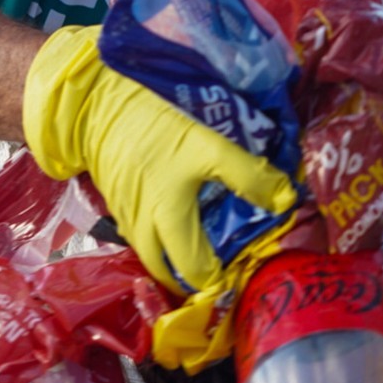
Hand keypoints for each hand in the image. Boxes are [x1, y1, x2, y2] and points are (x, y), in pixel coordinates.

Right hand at [22, 24, 296, 293]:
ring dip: (174, 259)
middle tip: (221, 270)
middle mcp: (143, 228)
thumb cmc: (155, 127)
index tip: (243, 274)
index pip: (196, 271)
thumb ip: (248, 174)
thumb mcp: (209, 147)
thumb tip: (286, 201)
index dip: (220, 279)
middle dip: (192, 279)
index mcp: (168, 220)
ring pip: (150, 252)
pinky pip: (140, 231)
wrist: (96, 103)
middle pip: (166, 271)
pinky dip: (160, 236)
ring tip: (204, 249)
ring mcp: (125, 214)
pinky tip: (179, 220)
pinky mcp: (117, 196)